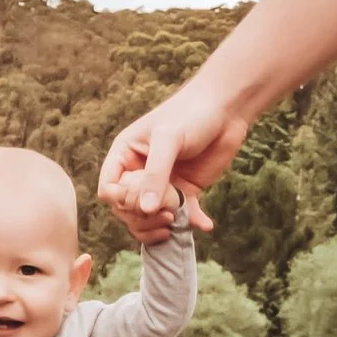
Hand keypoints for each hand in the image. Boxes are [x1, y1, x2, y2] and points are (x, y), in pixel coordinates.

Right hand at [99, 85, 237, 240]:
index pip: (109, 189)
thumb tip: (145, 210)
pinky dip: (192, 223)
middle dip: (143, 218)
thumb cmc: (191, 114)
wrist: (227, 110)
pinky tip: (205, 224)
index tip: (141, 199)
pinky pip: (182, 216)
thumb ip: (155, 175)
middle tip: (167, 214)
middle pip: (126, 210)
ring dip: (160, 226)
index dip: (121, 201)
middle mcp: (139, 173)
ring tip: (176, 222)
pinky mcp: (185, 192)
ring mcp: (162, 185)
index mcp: (125, 155)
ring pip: (149, 218)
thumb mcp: (168, 140)